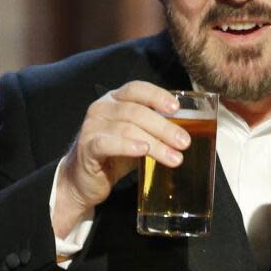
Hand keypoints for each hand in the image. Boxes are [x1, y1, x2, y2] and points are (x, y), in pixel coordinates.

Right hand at [52, 81, 190, 237]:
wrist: (83, 181)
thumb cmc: (114, 156)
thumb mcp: (137, 138)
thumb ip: (155, 131)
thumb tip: (188, 133)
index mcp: (114, 100)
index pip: (137, 89)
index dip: (157, 95)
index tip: (177, 108)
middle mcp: (102, 108)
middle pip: (136, 111)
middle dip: (164, 126)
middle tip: (184, 142)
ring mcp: (92, 126)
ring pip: (127, 128)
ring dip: (155, 143)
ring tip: (174, 157)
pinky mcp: (87, 147)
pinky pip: (108, 143)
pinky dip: (127, 146)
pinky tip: (143, 151)